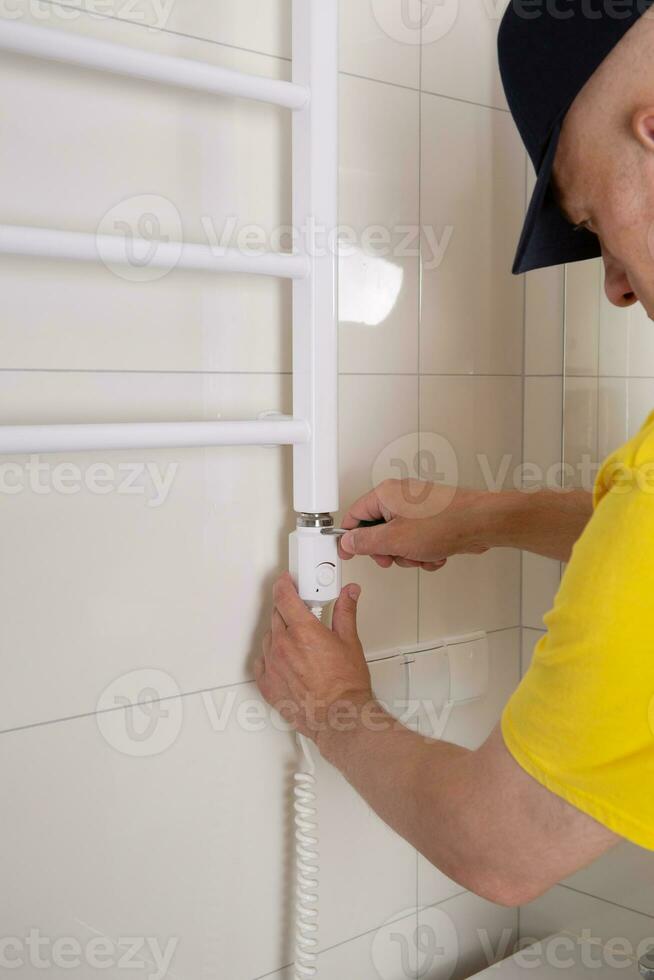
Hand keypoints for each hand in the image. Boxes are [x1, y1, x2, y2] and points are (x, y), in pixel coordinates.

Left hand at [255, 573, 372, 742]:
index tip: (286, 581)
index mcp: (303, 631)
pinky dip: (270, 658)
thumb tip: (349, 594)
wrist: (339, 717)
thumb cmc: (345, 686)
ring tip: (299, 644)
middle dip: (288, 611)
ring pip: (269, 638)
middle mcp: (284, 645)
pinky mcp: (267, 684)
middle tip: (303, 617)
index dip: (284, 584)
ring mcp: (273, 665)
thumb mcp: (350, 641)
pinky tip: (284, 662)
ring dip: (280, 635)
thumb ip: (346, 612)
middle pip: (277, 615)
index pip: (284, 596)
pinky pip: (261, 663)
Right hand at [337, 479, 490, 569]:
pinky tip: (435, 553)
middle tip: (394, 558)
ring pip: (399, 540)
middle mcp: (400, 497)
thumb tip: (349, 542)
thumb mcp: (395, 540)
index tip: (348, 552)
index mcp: (386, 494)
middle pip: (377, 531)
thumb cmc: (446, 523)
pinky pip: (417, 541)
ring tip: (422, 555)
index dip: (350, 537)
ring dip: (409, 555)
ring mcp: (417, 509)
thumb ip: (366, 542)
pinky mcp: (431, 520)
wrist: (481, 523)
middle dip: (387, 551)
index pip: (355, 515)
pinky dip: (424, 552)